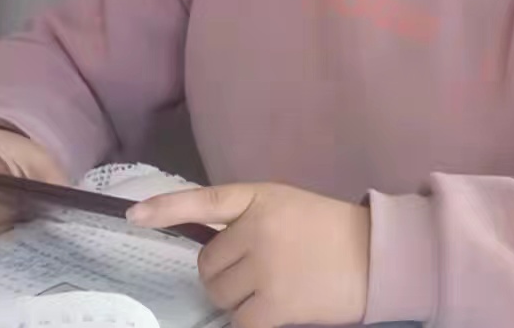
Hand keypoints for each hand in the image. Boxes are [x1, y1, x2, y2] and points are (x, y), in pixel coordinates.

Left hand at [128, 183, 369, 327]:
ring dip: (237, 300)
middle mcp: (259, 228)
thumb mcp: (289, 208)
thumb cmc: (332, 232)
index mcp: (261, 198)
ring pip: (220, 294)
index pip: (205, 201)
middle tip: (259, 274)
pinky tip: (273, 313)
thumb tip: (209, 258)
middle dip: (225, 275)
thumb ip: (249, 221)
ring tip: (272, 291)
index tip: (133, 216)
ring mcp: (266, 267)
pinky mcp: (276, 303)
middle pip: (208, 264)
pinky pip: (240, 321)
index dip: (166, 208)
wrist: (380, 258)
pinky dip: (250, 323)